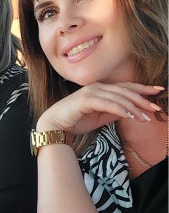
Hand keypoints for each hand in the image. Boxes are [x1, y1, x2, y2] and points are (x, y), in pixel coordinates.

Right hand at [37, 82, 162, 134]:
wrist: (54, 126)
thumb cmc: (75, 121)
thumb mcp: (100, 117)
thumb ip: (114, 112)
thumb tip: (131, 112)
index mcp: (100, 89)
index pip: (125, 87)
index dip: (142, 89)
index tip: (158, 91)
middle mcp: (97, 87)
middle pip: (125, 90)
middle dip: (142, 98)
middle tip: (156, 107)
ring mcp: (91, 92)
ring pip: (119, 97)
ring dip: (134, 107)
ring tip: (145, 117)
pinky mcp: (86, 100)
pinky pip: (108, 104)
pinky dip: (120, 109)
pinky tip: (130, 116)